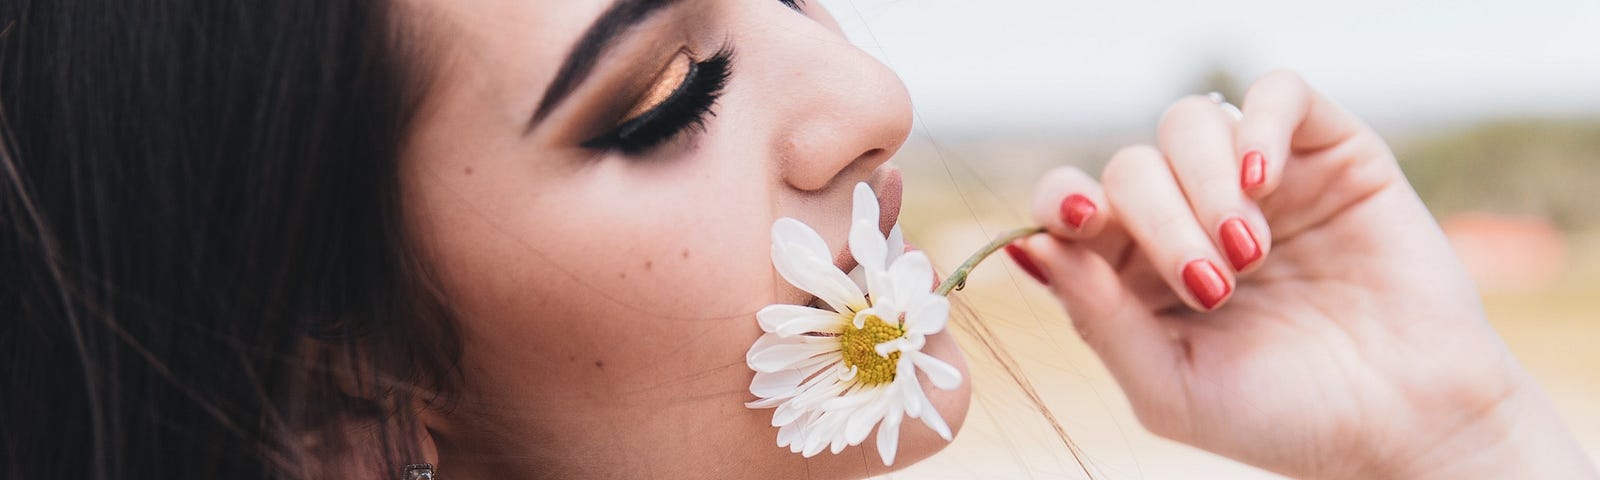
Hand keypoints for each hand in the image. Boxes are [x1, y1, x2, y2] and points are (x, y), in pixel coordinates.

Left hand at [1010, 71, 1596, 478]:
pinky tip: (1264, 180)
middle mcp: (1186, 215)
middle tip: (1210, 287)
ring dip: (1202, 182)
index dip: (1061, 200)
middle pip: (1128, 166)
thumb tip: (1028, 248)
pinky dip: (1258, 123)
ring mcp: (1255, 180)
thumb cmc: (1283, 418)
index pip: (1070, 205)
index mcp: (1133, 271)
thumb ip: (1097, 318)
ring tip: (1249, 254)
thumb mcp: (1170, 387)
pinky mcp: (1326, 154)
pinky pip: (1275, 92)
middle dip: (1156, 221)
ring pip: (1188, 122)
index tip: (1077, 220)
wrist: (1407, 425)